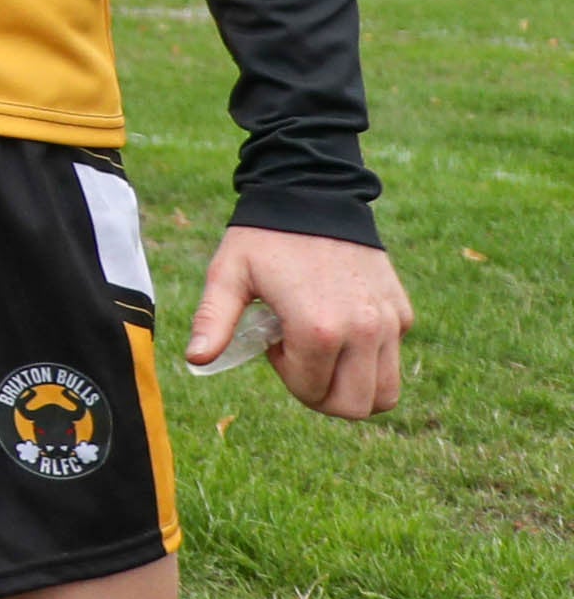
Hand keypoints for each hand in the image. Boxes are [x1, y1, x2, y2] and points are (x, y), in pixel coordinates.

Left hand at [189, 225, 411, 418]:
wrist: (312, 193)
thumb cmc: (264, 237)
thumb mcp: (228, 275)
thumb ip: (213, 321)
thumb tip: (195, 360)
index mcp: (318, 328)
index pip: (312, 392)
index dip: (288, 376)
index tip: (275, 340)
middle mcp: (363, 330)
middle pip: (354, 406)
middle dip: (322, 394)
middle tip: (300, 357)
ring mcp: (389, 323)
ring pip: (385, 394)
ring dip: (353, 386)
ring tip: (323, 349)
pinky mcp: (403, 312)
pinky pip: (393, 358)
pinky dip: (371, 359)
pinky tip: (342, 323)